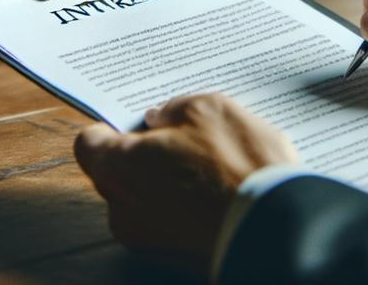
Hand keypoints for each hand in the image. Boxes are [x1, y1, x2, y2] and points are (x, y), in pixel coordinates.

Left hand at [74, 93, 298, 276]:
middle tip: (181, 136)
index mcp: (120, 166)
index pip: (89, 143)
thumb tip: (160, 119)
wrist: (278, 229)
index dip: (111, 128)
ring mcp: (147, 241)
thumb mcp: (207, 109)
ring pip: (142, 199)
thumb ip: (173, 110)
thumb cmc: (236, 165)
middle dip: (141, 153)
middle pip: (115, 172)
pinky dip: (182, 205)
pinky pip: (166, 221)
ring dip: (163, 181)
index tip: (137, 122)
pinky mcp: (174, 258)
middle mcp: (123, 210)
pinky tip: (215, 190)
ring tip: (207, 164)